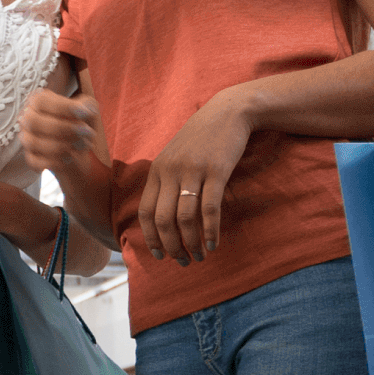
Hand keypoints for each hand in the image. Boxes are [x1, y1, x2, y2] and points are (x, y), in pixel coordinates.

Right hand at [19, 90, 100, 175]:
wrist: (78, 148)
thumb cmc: (79, 123)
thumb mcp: (86, 110)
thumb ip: (87, 105)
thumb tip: (87, 109)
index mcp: (38, 101)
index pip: (42, 101)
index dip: (63, 107)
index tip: (84, 113)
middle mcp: (28, 118)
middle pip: (34, 122)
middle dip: (63, 128)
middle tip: (85, 131)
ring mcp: (27, 139)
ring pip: (33, 143)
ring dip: (61, 145)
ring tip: (82, 145)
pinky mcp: (30, 158)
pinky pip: (35, 162)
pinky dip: (54, 162)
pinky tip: (70, 158)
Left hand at [139, 92, 251, 265]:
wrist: (227, 112)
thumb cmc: (201, 139)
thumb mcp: (174, 156)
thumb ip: (165, 181)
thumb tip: (161, 217)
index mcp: (157, 170)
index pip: (146, 211)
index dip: (150, 237)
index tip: (158, 255)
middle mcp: (171, 171)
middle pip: (163, 220)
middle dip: (172, 246)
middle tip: (183, 262)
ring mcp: (193, 171)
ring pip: (185, 218)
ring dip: (192, 243)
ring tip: (200, 256)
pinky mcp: (216, 171)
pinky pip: (210, 208)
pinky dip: (210, 230)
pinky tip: (214, 243)